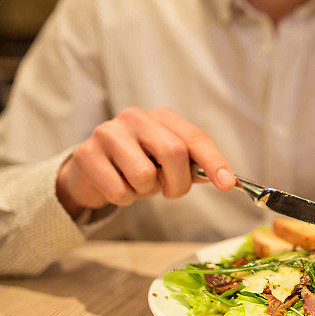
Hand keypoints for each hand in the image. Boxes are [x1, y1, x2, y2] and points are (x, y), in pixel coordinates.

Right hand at [56, 107, 235, 217]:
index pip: (195, 138)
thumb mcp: (167, 164)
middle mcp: (135, 117)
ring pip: (145, 175)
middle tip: (170, 192)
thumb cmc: (136, 166)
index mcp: (162, 116)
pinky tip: (116, 186)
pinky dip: (124, 199)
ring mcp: (108, 133)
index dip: (214, 162)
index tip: (228, 184)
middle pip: (174, 152)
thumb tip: (226, 179)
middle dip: (178, 183)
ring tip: (136, 184)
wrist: (90, 172)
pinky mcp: (87, 154)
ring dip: (146, 192)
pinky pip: (119, 190)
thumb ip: (193, 167)